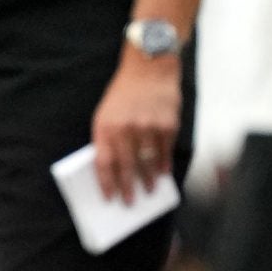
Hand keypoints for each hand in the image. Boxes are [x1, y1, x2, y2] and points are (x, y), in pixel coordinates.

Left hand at [91, 51, 180, 203]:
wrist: (149, 68)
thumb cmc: (123, 94)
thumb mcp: (105, 113)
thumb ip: (107, 139)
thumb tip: (112, 169)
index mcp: (106, 127)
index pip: (104, 163)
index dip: (106, 183)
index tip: (109, 198)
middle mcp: (126, 129)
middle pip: (127, 167)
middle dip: (128, 188)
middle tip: (130, 202)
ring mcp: (148, 128)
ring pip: (148, 162)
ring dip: (148, 179)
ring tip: (149, 190)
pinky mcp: (167, 125)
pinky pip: (165, 151)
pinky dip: (163, 164)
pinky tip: (163, 173)